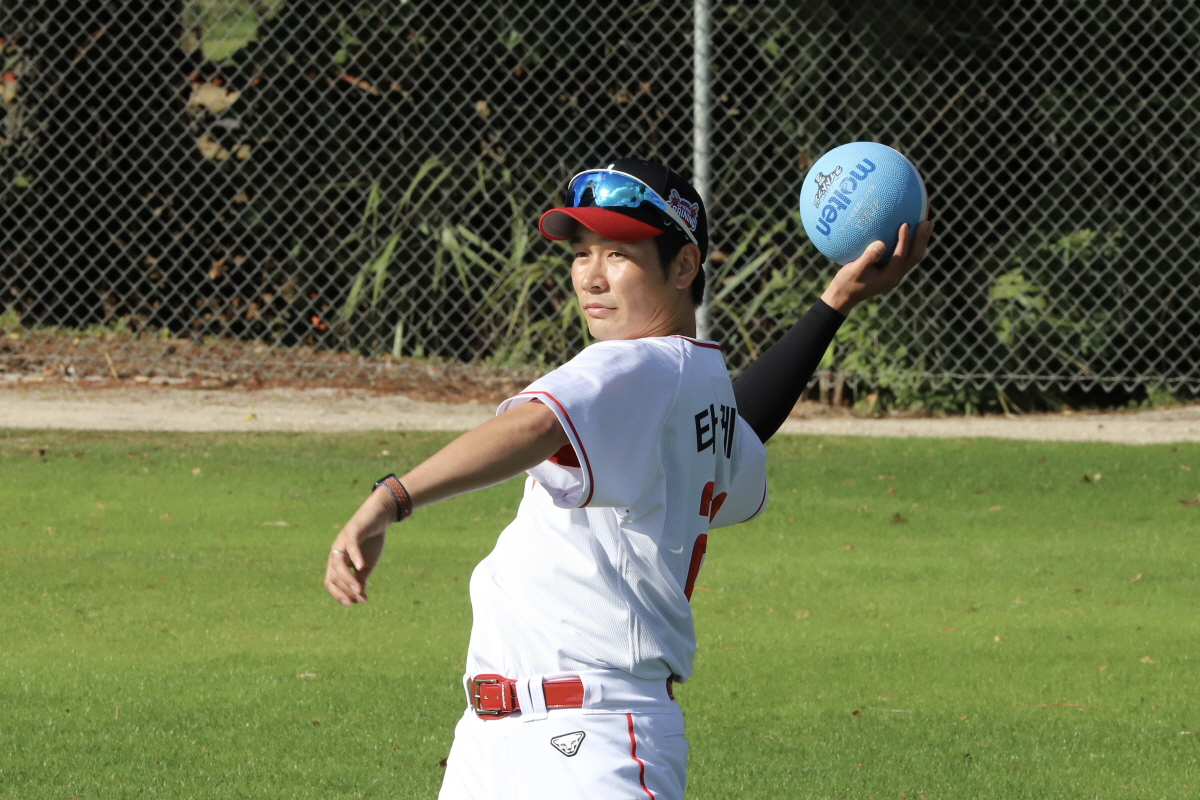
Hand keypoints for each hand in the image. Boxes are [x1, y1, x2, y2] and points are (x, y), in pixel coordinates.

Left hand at [324, 487, 393, 606]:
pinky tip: (361, 566)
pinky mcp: (352, 531)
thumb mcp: (366, 565)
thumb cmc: (371, 541)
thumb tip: (361, 599)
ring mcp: (342, 541)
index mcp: (337, 561)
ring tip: (359, 590)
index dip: (338, 595)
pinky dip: (354, 557)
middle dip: (345, 590)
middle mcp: (336, 552)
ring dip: (347, 580)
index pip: (330, 582)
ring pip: (338, 564)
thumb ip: (361, 580)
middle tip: (359, 598)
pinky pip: (350, 546)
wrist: (378, 517)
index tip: (351, 604)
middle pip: (333, 576)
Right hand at [820, 220, 933, 313]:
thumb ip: (868, 258)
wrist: (844, 297)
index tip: (905, 223)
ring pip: (913, 256)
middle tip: (927, 221)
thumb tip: (881, 243)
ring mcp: (894, 274)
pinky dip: (911, 243)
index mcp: (889, 277)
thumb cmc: (846, 283)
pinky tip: (909, 232)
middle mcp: (895, 276)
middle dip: (922, 239)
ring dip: (921, 240)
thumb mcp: (854, 270)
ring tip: (927, 224)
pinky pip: (905, 256)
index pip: (901, 255)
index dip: (905, 239)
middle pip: (915, 256)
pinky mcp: (891, 271)